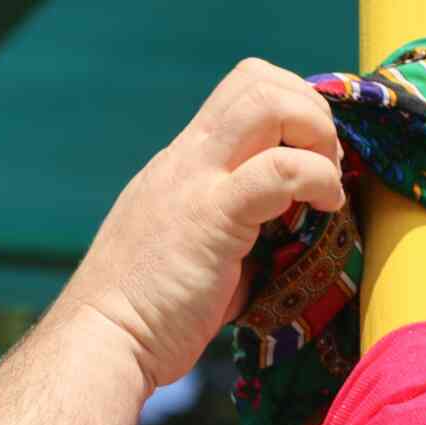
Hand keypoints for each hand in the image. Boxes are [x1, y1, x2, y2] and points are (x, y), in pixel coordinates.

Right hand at [58, 58, 344, 391]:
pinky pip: (281, 169)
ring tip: (325, 183)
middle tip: (325, 165)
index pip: (241, 93)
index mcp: (179, 165)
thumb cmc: (142, 316)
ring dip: (316, 133)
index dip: (290, 110)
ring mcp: (195, 183)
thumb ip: (226, 229)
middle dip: (310, 110)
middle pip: (256, 79)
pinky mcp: (212, 218)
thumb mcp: (184, 252)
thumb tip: (277, 237)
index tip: (310, 158)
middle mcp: (185, 160)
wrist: (100, 344)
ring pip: (268, 103)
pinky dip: (318, 179)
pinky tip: (325, 210)